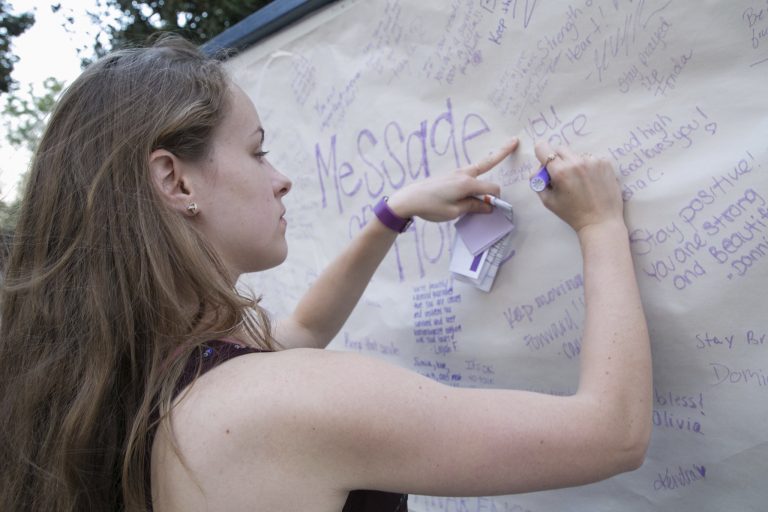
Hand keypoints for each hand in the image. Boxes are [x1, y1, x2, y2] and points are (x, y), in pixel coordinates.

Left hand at [387, 137, 518, 221]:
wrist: (410, 199)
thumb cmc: (431, 207)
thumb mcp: (454, 212)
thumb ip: (473, 207)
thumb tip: (488, 206)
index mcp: (467, 184)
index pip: (492, 188)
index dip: (496, 199)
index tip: (493, 209)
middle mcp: (464, 174)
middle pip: (488, 162)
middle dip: (502, 152)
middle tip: (515, 141)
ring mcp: (456, 173)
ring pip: (479, 167)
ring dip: (490, 162)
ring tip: (504, 150)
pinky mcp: (451, 175)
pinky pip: (469, 174)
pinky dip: (478, 175)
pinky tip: (477, 183)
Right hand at [533, 141, 623, 233]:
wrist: (601, 221)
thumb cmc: (573, 214)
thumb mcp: (548, 201)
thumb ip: (538, 182)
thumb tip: (538, 170)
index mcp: (560, 171)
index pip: (543, 148)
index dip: (541, 153)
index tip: (543, 159)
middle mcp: (576, 162)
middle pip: (560, 149)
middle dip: (557, 160)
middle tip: (561, 176)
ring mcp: (593, 161)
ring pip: (576, 155)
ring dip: (574, 164)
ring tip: (579, 182)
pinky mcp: (605, 163)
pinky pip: (590, 159)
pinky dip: (588, 167)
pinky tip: (591, 181)